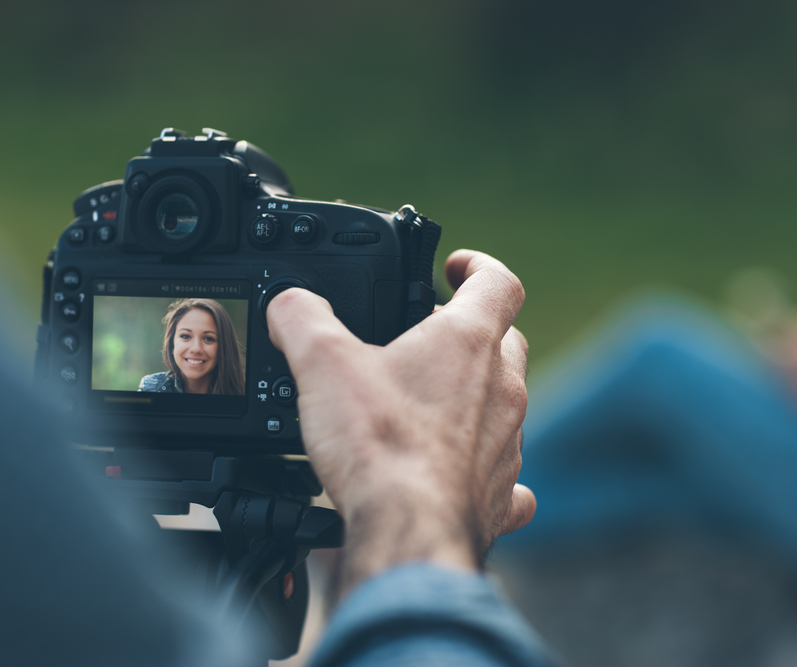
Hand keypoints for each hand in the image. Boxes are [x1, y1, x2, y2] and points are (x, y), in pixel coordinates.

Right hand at [266, 250, 535, 595]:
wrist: (408, 529)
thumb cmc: (379, 447)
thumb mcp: (322, 364)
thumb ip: (303, 319)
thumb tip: (288, 302)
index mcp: (467, 342)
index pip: (498, 281)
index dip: (479, 265)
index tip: (456, 266)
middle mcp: (501, 388)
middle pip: (506, 341)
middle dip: (473, 332)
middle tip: (431, 338)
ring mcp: (507, 441)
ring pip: (506, 402)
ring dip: (477, 395)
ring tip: (430, 402)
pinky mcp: (500, 490)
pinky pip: (508, 472)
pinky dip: (487, 464)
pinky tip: (459, 470)